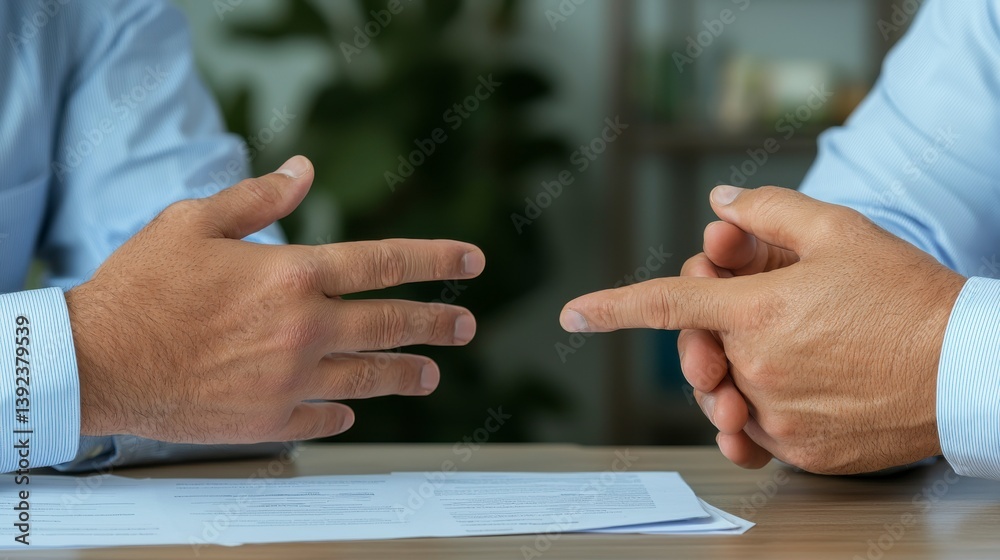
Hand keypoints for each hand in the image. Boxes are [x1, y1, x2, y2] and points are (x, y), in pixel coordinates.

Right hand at [66, 156, 485, 444]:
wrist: (98, 361)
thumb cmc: (142, 286)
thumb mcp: (196, 222)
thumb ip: (260, 199)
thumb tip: (305, 171)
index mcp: (293, 275)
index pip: (384, 263)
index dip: (436, 259)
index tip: (473, 260)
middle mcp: (305, 329)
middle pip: (391, 323)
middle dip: (437, 323)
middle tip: (466, 326)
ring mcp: (292, 380)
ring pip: (370, 377)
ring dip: (406, 372)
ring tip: (431, 373)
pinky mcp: (270, 420)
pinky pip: (325, 417)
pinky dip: (343, 411)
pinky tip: (353, 409)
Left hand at [560, 186, 965, 473]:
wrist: (968, 365)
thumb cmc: (906, 294)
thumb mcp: (841, 232)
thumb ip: (769, 211)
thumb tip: (720, 203)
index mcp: (758, 312)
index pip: (667, 306)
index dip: (610, 308)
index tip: (571, 316)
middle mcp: (758, 369)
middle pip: (699, 349)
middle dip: (708, 329)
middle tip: (742, 305)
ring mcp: (779, 416)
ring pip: (726, 390)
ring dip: (739, 366)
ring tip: (785, 345)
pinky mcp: (802, 452)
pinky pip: (756, 429)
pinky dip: (764, 405)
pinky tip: (794, 384)